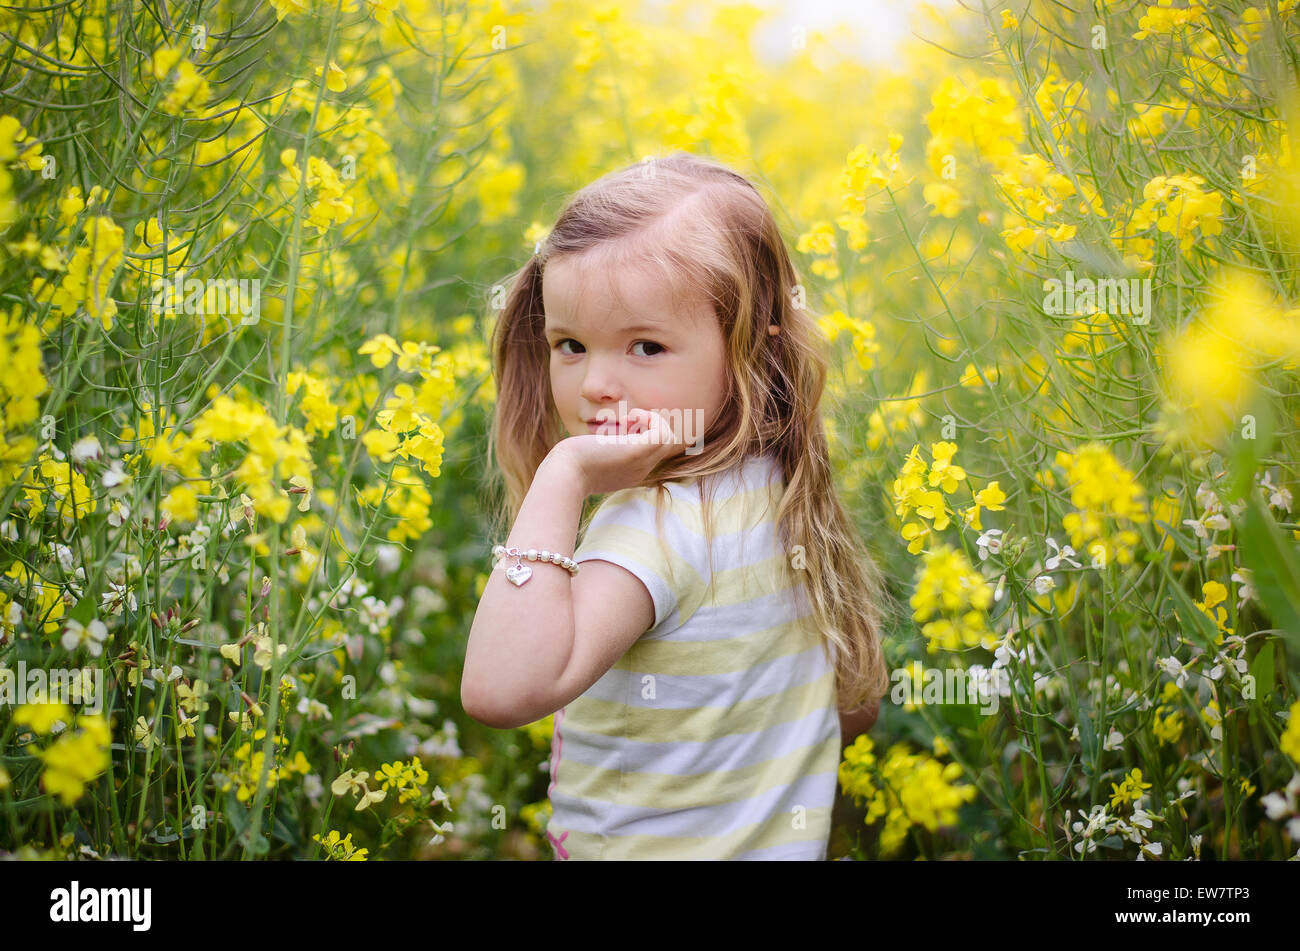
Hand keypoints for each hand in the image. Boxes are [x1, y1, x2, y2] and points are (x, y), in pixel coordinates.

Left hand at [548, 407, 687, 496]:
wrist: (563, 475)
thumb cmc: (567, 466)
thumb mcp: (588, 458)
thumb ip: (600, 451)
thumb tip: (601, 438)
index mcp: (631, 473)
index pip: (654, 452)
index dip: (645, 433)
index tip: (624, 427)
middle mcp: (640, 470)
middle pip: (666, 445)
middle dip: (651, 425)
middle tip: (628, 421)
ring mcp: (641, 463)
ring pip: (669, 438)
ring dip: (652, 421)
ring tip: (629, 420)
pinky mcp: (637, 452)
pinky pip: (662, 433)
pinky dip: (650, 419)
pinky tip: (630, 418)